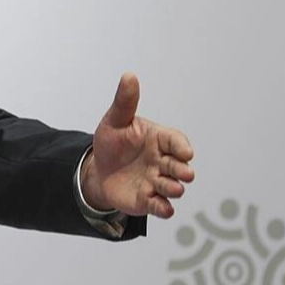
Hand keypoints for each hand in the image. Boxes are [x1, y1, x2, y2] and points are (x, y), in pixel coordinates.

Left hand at [81, 73, 194, 217]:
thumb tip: (129, 76)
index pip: (176, 141)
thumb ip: (125, 102)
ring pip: (172, 187)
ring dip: (174, 188)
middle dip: (182, 170)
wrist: (98, 170)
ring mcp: (156, 181)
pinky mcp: (148, 200)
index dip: (181, 147)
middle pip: (178, 166)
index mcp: (158, 140)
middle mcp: (162, 161)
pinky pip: (159, 206)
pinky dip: (163, 208)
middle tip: (184, 173)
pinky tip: (164, 208)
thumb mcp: (115, 120)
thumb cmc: (112, 142)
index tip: (185, 152)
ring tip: (171, 188)